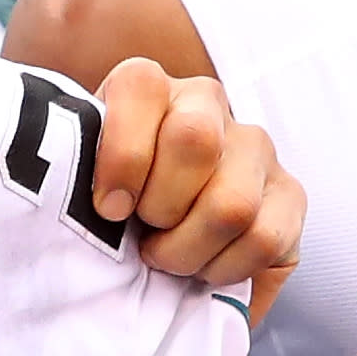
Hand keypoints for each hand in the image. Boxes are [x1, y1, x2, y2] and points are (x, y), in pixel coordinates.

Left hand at [87, 57, 304, 321]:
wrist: (157, 248)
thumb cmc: (110, 213)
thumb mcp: (79, 188)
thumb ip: (70, 178)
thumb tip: (66, 205)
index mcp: (149, 88)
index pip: (141, 86)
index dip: (123, 155)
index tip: (109, 208)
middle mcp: (207, 104)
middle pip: (194, 141)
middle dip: (160, 208)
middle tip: (144, 233)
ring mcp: (255, 146)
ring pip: (230, 203)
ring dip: (189, 251)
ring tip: (170, 260)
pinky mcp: (290, 194)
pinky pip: (264, 237)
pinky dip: (226, 269)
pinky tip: (206, 269)